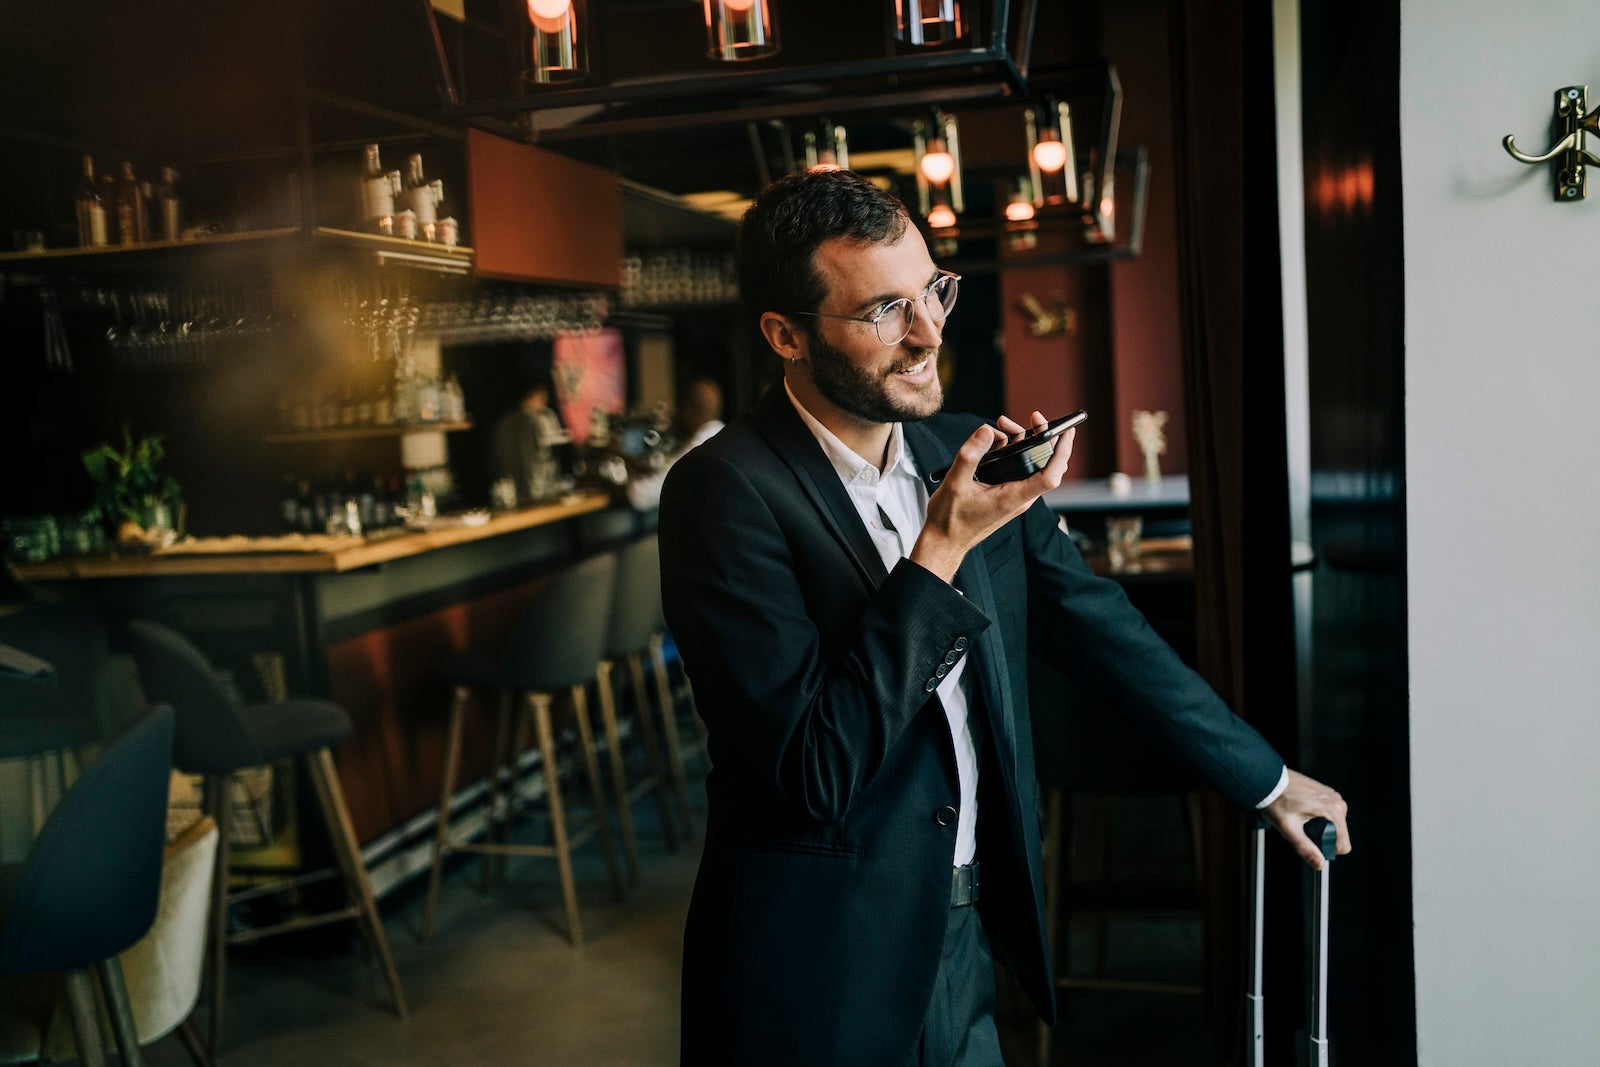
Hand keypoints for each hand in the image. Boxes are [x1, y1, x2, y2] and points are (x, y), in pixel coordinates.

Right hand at [910, 410, 1074, 581]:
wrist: (945, 541)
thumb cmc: (950, 519)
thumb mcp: (955, 483)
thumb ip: (970, 455)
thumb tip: (986, 430)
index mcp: (1012, 498)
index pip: (1050, 476)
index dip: (1062, 453)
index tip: (1066, 431)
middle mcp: (1019, 498)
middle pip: (1044, 464)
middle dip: (1040, 437)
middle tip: (1032, 418)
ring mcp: (1014, 497)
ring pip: (1030, 464)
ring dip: (1020, 442)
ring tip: (1000, 426)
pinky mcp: (1007, 494)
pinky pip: (1018, 469)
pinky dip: (1010, 452)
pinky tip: (994, 443)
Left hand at [1261, 769, 1350, 870]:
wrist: (1269, 780)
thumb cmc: (1276, 801)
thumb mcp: (1289, 829)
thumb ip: (1305, 848)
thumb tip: (1319, 864)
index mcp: (1333, 810)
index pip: (1343, 845)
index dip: (1326, 849)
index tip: (1309, 841)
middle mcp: (1337, 801)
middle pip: (1338, 835)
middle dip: (1321, 836)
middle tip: (1300, 828)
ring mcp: (1332, 796)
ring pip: (1334, 825)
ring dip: (1318, 827)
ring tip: (1299, 818)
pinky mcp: (1326, 793)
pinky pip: (1328, 814)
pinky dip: (1317, 817)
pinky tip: (1302, 811)